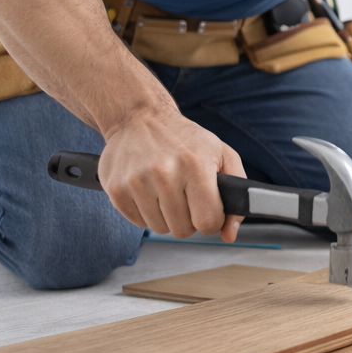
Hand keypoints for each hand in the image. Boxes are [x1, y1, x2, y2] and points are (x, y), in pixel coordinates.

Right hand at [97, 105, 245, 241]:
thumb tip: (229, 234)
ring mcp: (136, 182)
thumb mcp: (222, 155)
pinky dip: (146, 212)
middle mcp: (164, 174)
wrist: (140, 118)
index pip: (208, 222)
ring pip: (160, 228)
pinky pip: (138, 222)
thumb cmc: (185, 139)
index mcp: (195, 166)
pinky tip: (149, 190)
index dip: (211, 219)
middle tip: (185, 195)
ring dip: (166, 216)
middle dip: (188, 218)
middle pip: (182, 230)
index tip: (207, 207)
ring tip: (166, 190)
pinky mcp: (116, 189)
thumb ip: (236, 195)